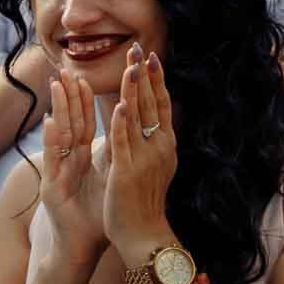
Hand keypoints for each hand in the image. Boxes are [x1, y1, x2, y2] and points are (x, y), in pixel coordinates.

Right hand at [36, 69, 108, 269]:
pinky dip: (53, 140)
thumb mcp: (109, 180)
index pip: (83, 122)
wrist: (83, 245)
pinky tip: (51, 122)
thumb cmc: (98, 215)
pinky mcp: (51, 186)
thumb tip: (124, 135)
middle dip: (67, 96)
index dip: (83, 100)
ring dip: (59, 109)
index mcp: (82, 158)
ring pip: (59, 135)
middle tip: (64, 70)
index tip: (84, 75)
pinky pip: (54, 160)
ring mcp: (57, 173)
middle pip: (68, 123)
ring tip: (57, 85)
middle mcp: (67, 162)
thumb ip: (112, 157)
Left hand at [104, 45, 179, 261]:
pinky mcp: (127, 172)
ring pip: (139, 119)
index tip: (150, 57)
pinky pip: (124, 143)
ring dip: (134, 91)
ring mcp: (144, 159)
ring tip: (131, 67)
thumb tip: (149, 123)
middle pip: (153, 105)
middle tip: (139, 49)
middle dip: (145, 77)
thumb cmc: (142, 201)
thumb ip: (148, 143)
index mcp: (163, 145)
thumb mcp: (151, 166)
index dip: (155, 81)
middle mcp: (159, 148)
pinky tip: (119, 106)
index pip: (161, 106)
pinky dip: (122, 124)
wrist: (143, 234)